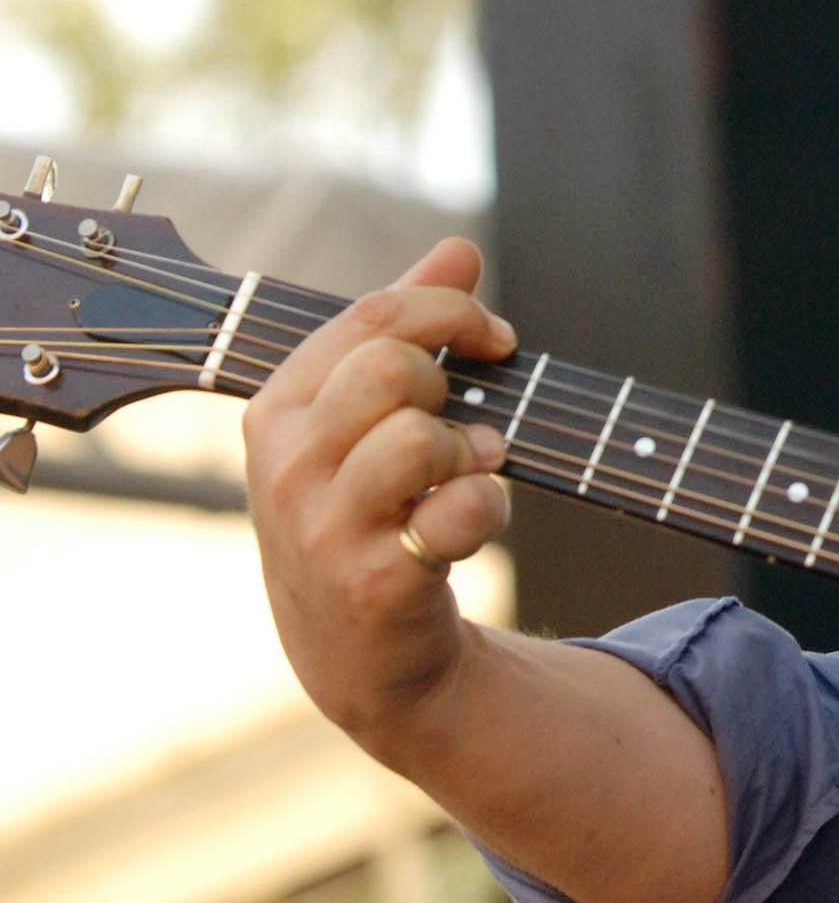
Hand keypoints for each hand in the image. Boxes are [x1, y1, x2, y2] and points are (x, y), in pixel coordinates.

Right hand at [243, 237, 517, 757]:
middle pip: (390, 366)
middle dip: (450, 381)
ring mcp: (323, 528)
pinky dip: (489, 507)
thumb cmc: (368, 513)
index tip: (493, 336)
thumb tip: (457, 250)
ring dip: (471, 450)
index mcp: (280, 409)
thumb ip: (409, 329)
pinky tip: (469, 523)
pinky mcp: (374, 581)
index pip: (371, 317)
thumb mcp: (365, 419)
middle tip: (464, 417)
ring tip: (464, 473)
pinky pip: (459, 510)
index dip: (452, 311)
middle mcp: (288, 465)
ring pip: (420, 437)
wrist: (360, 652)